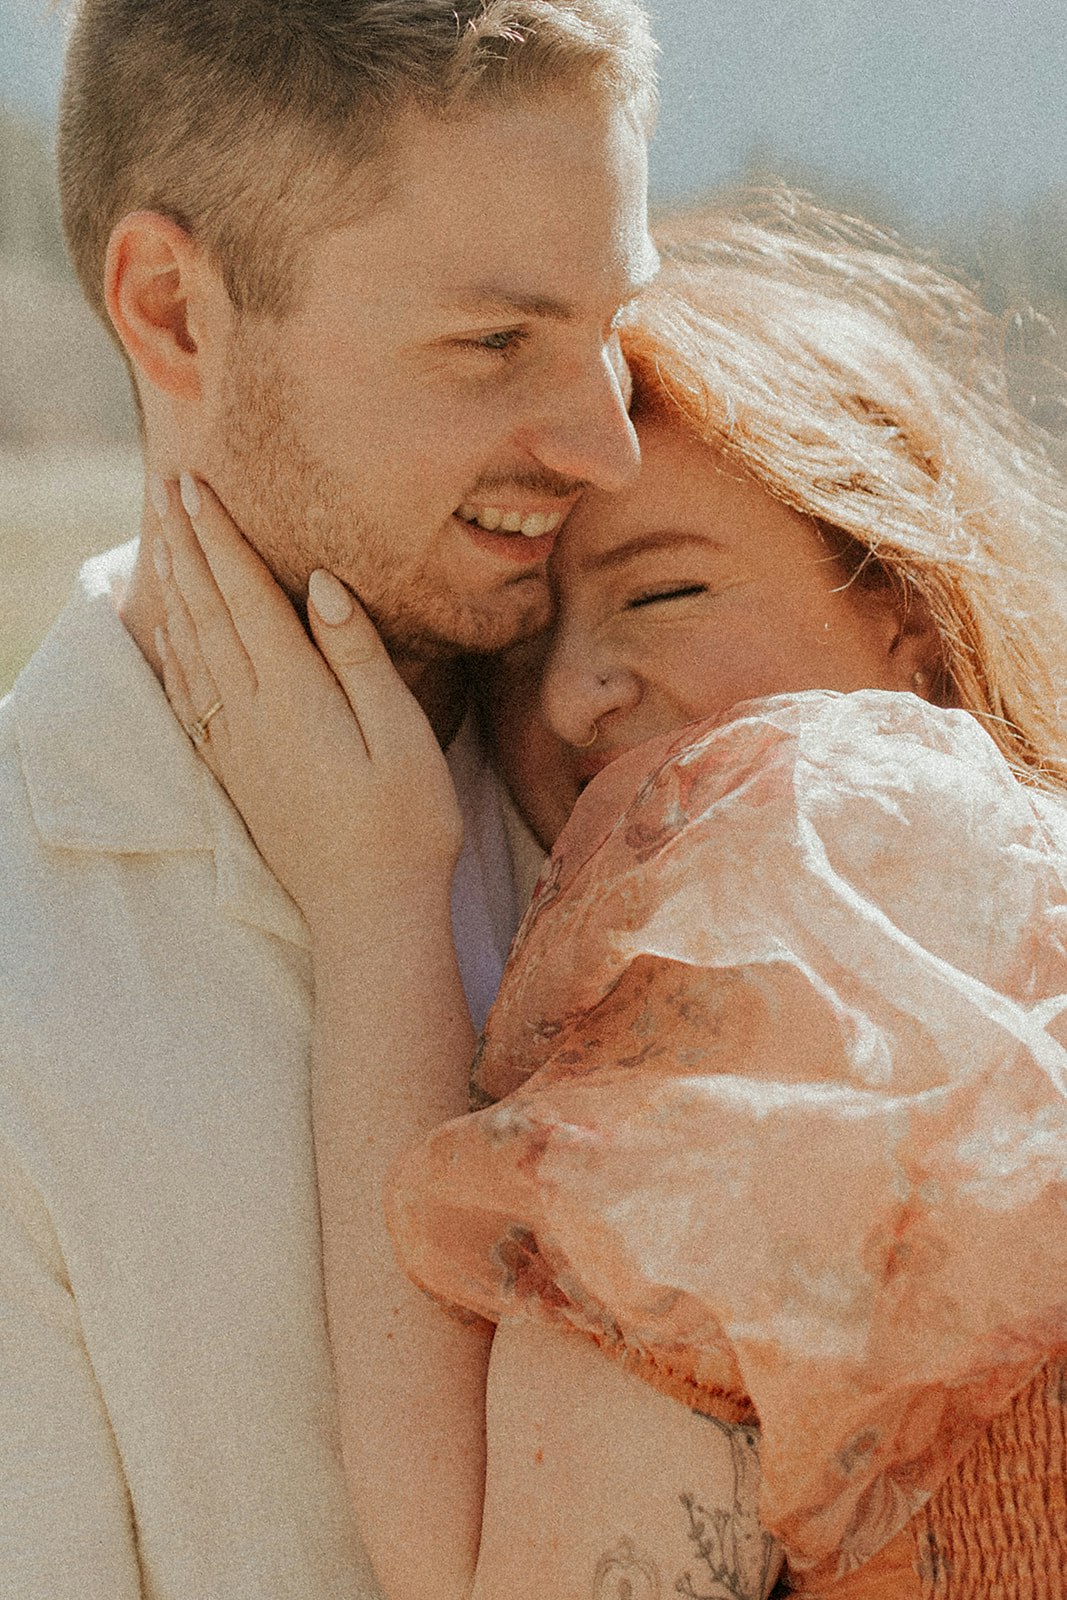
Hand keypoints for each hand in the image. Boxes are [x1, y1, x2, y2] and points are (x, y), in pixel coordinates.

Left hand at [151, 473, 462, 928]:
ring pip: (191, 646)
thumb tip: (322, 583)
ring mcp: (235, 744)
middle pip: (207, 610)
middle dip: (186, 544)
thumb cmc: (405, 824)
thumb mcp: (402, 734)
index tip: (196, 485)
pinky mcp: (234, 770)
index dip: (220, 537)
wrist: (367, 912)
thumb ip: (359, 656)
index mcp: (294, 694)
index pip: (246, 595)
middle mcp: (251, 713)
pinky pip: (189, 693)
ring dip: (175, 586)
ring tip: (163, 538)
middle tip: (166, 488)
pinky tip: (170, 629)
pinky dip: (174, 648)